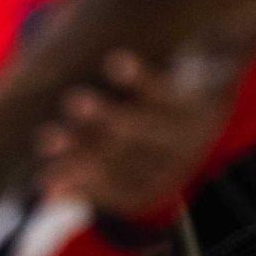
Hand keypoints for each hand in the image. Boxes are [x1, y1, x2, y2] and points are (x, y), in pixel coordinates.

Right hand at [35, 50, 237, 218]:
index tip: (45, 177)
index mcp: (157, 183)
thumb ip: (85, 174)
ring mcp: (189, 130)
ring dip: (109, 115)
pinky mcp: (197, 96)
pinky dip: (140, 77)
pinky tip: (115, 62)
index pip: (118, 192)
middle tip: (47, 138)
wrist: (209, 85)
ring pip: (145, 125)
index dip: (82, 185)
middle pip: (125, 158)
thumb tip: (48, 193)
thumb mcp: (122, 156)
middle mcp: (176, 162)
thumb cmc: (150, 129)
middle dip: (84, 150)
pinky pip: (166, 87)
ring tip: (74, 101)